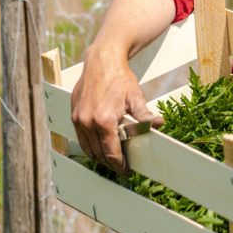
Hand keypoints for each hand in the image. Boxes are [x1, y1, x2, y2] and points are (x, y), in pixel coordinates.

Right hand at [71, 47, 162, 175]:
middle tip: (122, 167)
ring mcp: (79, 119)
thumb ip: (144, 115)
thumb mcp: (135, 96)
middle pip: (99, 154)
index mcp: (104, 121)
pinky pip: (81, 138)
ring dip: (99, 157)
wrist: (101, 60)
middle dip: (111, 164)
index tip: (127, 172)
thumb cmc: (119, 77)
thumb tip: (158, 125)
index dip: (120, 166)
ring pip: (88, 149)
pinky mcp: (74, 115)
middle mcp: (88, 122)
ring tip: (112, 159)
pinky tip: (100, 145)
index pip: (111, 153)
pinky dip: (90, 146)